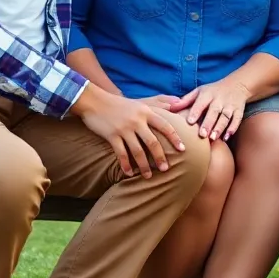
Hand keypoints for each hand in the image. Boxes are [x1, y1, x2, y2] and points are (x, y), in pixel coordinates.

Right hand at [72, 86, 186, 178]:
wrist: (95, 101)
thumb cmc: (121, 104)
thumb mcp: (140, 102)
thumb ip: (159, 103)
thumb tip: (178, 102)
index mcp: (146, 112)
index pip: (165, 126)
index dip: (175, 138)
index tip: (183, 149)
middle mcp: (137, 120)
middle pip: (152, 142)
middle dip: (160, 157)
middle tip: (165, 169)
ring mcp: (124, 128)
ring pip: (137, 151)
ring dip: (144, 165)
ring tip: (148, 176)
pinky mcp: (111, 135)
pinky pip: (121, 153)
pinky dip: (126, 165)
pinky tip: (129, 173)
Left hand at [171, 77, 251, 140]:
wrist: (237, 85)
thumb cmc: (213, 91)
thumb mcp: (199, 92)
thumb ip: (186, 100)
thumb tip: (169, 108)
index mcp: (208, 94)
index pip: (201, 103)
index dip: (196, 112)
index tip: (190, 122)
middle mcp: (219, 99)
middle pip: (214, 111)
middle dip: (209, 123)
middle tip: (202, 135)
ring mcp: (230, 105)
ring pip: (226, 116)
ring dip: (220, 127)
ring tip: (213, 138)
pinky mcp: (239, 110)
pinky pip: (237, 119)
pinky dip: (233, 128)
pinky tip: (227, 137)